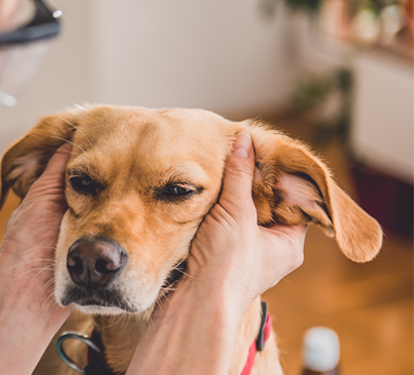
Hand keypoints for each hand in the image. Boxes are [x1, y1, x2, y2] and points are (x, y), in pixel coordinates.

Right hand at [128, 133, 307, 374]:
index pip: (294, 201)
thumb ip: (240, 175)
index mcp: (289, 244)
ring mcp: (242, 256)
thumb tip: (244, 139)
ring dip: (229, 197)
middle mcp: (269, 251)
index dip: (280, 176)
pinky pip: (219, 226)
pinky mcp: (216, 258)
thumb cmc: (225, 266)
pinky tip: (201, 194)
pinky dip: (212, 211)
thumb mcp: (236, 212)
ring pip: (240, 216)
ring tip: (218, 169)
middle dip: (251, 183)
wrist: (193, 304)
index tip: (265, 153)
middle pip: (265, 206)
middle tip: (239, 155)